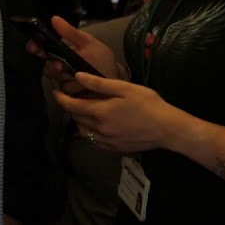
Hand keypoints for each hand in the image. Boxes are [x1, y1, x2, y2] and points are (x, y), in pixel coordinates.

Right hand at [26, 16, 120, 95]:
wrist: (117, 81)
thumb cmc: (102, 61)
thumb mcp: (89, 43)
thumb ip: (71, 32)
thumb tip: (54, 18)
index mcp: (62, 53)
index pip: (42, 49)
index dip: (35, 47)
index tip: (33, 46)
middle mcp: (60, 67)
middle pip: (46, 67)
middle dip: (52, 67)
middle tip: (60, 66)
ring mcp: (64, 82)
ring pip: (56, 81)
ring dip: (67, 79)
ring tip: (80, 77)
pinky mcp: (70, 96)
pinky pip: (65, 94)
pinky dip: (75, 90)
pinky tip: (84, 87)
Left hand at [55, 72, 193, 153]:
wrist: (169, 129)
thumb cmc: (149, 104)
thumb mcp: (125, 88)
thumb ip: (99, 84)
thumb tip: (78, 76)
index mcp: (100, 112)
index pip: (71, 106)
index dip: (60, 98)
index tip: (56, 92)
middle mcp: (99, 129)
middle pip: (76, 118)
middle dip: (69, 108)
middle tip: (70, 98)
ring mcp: (107, 141)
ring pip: (83, 131)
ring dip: (79, 121)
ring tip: (83, 111)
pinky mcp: (114, 149)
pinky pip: (94, 141)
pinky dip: (90, 132)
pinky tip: (97, 125)